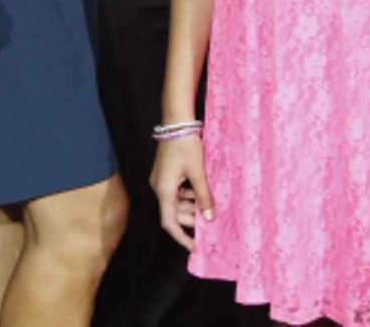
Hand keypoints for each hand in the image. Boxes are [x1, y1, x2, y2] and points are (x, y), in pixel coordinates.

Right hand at [149, 136, 213, 251]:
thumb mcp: (198, 172)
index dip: (181, 236)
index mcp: (164, 190)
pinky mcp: (166, 172)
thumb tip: (210, 217)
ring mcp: (162, 179)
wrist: (177, 122)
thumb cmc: (186, 146)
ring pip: (176, 201)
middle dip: (189, 218)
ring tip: (207, 205)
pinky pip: (176, 190)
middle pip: (173, 212)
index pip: (169, 222)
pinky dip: (188, 194)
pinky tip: (200, 192)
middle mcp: (159, 187)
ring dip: (190, 206)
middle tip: (208, 221)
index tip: (194, 246)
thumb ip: (203, 196)